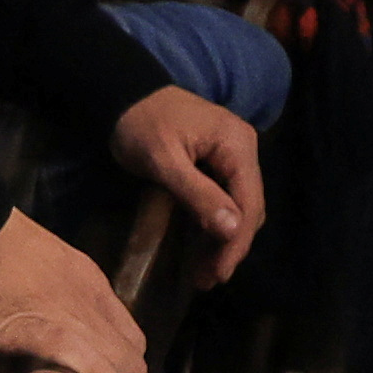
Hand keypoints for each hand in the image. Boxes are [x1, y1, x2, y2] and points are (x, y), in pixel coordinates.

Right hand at [0, 206, 146, 372]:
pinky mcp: (49, 327)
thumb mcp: (32, 273)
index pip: (127, 337)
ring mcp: (74, 313)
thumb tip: (37, 330)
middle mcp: (93, 300)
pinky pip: (89, 361)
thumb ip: (46, 304)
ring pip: (120, 365)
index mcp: (89, 284)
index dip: (127, 372)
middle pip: (131, 357)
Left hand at [109, 85, 266, 280]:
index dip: (236, 243)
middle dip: (231, 246)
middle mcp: (243, 149)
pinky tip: (203, 246)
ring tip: (205, 273)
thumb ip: (198, 194)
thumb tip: (233, 230)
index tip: (218, 274)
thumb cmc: (140, 125)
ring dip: (224, 239)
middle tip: (208, 279)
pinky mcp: (218, 161)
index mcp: (237, 146)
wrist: (123, 93)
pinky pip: (226, 197)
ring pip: (240, 206)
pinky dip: (216, 224)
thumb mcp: (164, 162)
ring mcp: (233, 154)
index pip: (249, 203)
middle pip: (249, 208)